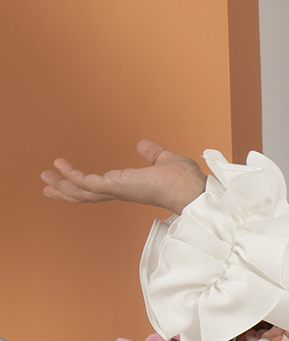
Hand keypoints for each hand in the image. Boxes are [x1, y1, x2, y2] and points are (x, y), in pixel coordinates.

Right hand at [41, 139, 207, 215]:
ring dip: (62, 185)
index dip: (83, 185)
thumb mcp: (165, 160)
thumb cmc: (184, 180)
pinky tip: (60, 166)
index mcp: (129, 187)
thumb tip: (143, 146)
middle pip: (86, 195)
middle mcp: (120, 191)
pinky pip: (87, 183)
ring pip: (82, 192)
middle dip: (65, 190)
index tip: (67, 181)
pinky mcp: (115, 186)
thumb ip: (153, 154)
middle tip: (46, 185)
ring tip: (45, 176)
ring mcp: (116, 190)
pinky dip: (72, 175)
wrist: (192, 188)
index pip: (100, 189)